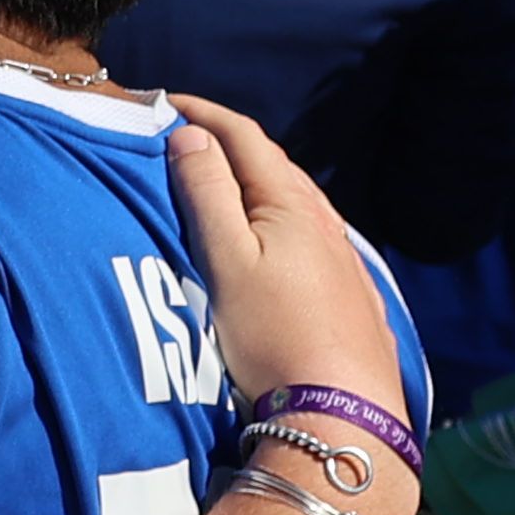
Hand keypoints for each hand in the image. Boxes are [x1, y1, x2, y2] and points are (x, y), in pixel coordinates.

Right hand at [162, 91, 402, 430]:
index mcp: (290, 203)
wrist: (341, 412)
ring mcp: (343, 259)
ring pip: (296, 201)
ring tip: (221, 185)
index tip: (162, 102)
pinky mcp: (352, 294)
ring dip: (256, 182)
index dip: (202, 113)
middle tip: (184, 139)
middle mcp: (325, 222)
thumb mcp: (226, 261)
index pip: (244, 136)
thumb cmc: (274, 335)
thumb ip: (207, 193)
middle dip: (227, 144)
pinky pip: (312, 236)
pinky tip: (274, 241)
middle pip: (273, 165)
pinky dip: (280, 219)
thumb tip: (190, 134)